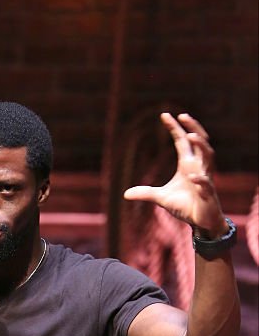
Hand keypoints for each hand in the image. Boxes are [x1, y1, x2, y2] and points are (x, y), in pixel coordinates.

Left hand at [123, 113, 227, 235]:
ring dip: (201, 145)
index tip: (164, 115)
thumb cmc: (184, 206)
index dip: (175, 128)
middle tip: (183, 115)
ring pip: (209, 157)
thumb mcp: (161, 198)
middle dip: (193, 127)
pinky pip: (206, 184)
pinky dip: (201, 180)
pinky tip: (193, 178)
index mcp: (188, 164)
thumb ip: (146, 193)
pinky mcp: (208, 194)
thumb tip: (125, 194)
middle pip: (200, 142)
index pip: (182, 141)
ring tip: (190, 136)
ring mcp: (206, 178)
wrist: (201, 221)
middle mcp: (199, 167)